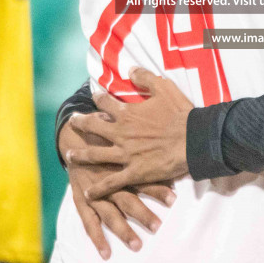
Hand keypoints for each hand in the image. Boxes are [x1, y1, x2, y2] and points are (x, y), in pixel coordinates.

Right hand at [58, 113, 175, 259]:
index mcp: (120, 165)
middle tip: (157, 227)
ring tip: (136, 245)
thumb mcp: (126, 135)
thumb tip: (175, 151)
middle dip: (142, 214)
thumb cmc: (108, 138)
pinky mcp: (81, 200)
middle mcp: (108, 181)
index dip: (157, 188)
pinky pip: (89, 222)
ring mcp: (93, 193)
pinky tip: (106, 254)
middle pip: (127, 200)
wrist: (76, 136)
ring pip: (110, 214)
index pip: (142, 179)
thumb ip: (146, 145)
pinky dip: (97, 238)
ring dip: (122, 230)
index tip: (173, 198)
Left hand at [67, 69, 193, 199]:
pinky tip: (88, 193)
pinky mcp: (134, 172)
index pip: (105, 103)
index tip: (94, 97)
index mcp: (127, 114)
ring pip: (95, 154)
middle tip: (72, 122)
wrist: (194, 139)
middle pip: (93, 127)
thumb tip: (130, 68)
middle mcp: (121, 133)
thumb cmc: (181, 113)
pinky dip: (99, 189)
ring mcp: (125, 154)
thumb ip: (145, 77)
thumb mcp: (164, 87)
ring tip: (69, 155)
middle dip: (81, 123)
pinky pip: (112, 182)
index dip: (99, 98)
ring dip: (80, 155)